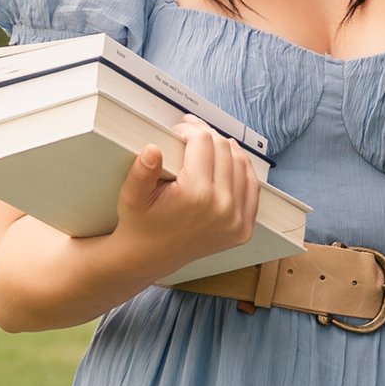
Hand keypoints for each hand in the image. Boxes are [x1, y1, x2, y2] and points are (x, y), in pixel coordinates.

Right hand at [111, 117, 261, 272]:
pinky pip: (252, 188)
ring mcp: (236, 220)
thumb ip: (142, 171)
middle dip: (207, 135)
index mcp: (196, 195)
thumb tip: (153, 149)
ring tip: (213, 142)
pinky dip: (244, 170)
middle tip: (192, 132)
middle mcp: (222, 208)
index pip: (203, 142)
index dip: (191, 129)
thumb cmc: (140, 224)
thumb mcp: (132, 196)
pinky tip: (232, 160)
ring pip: (241, 165)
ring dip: (227, 149)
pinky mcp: (242, 228)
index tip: (181, 128)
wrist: (149, 257)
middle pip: (223, 150)